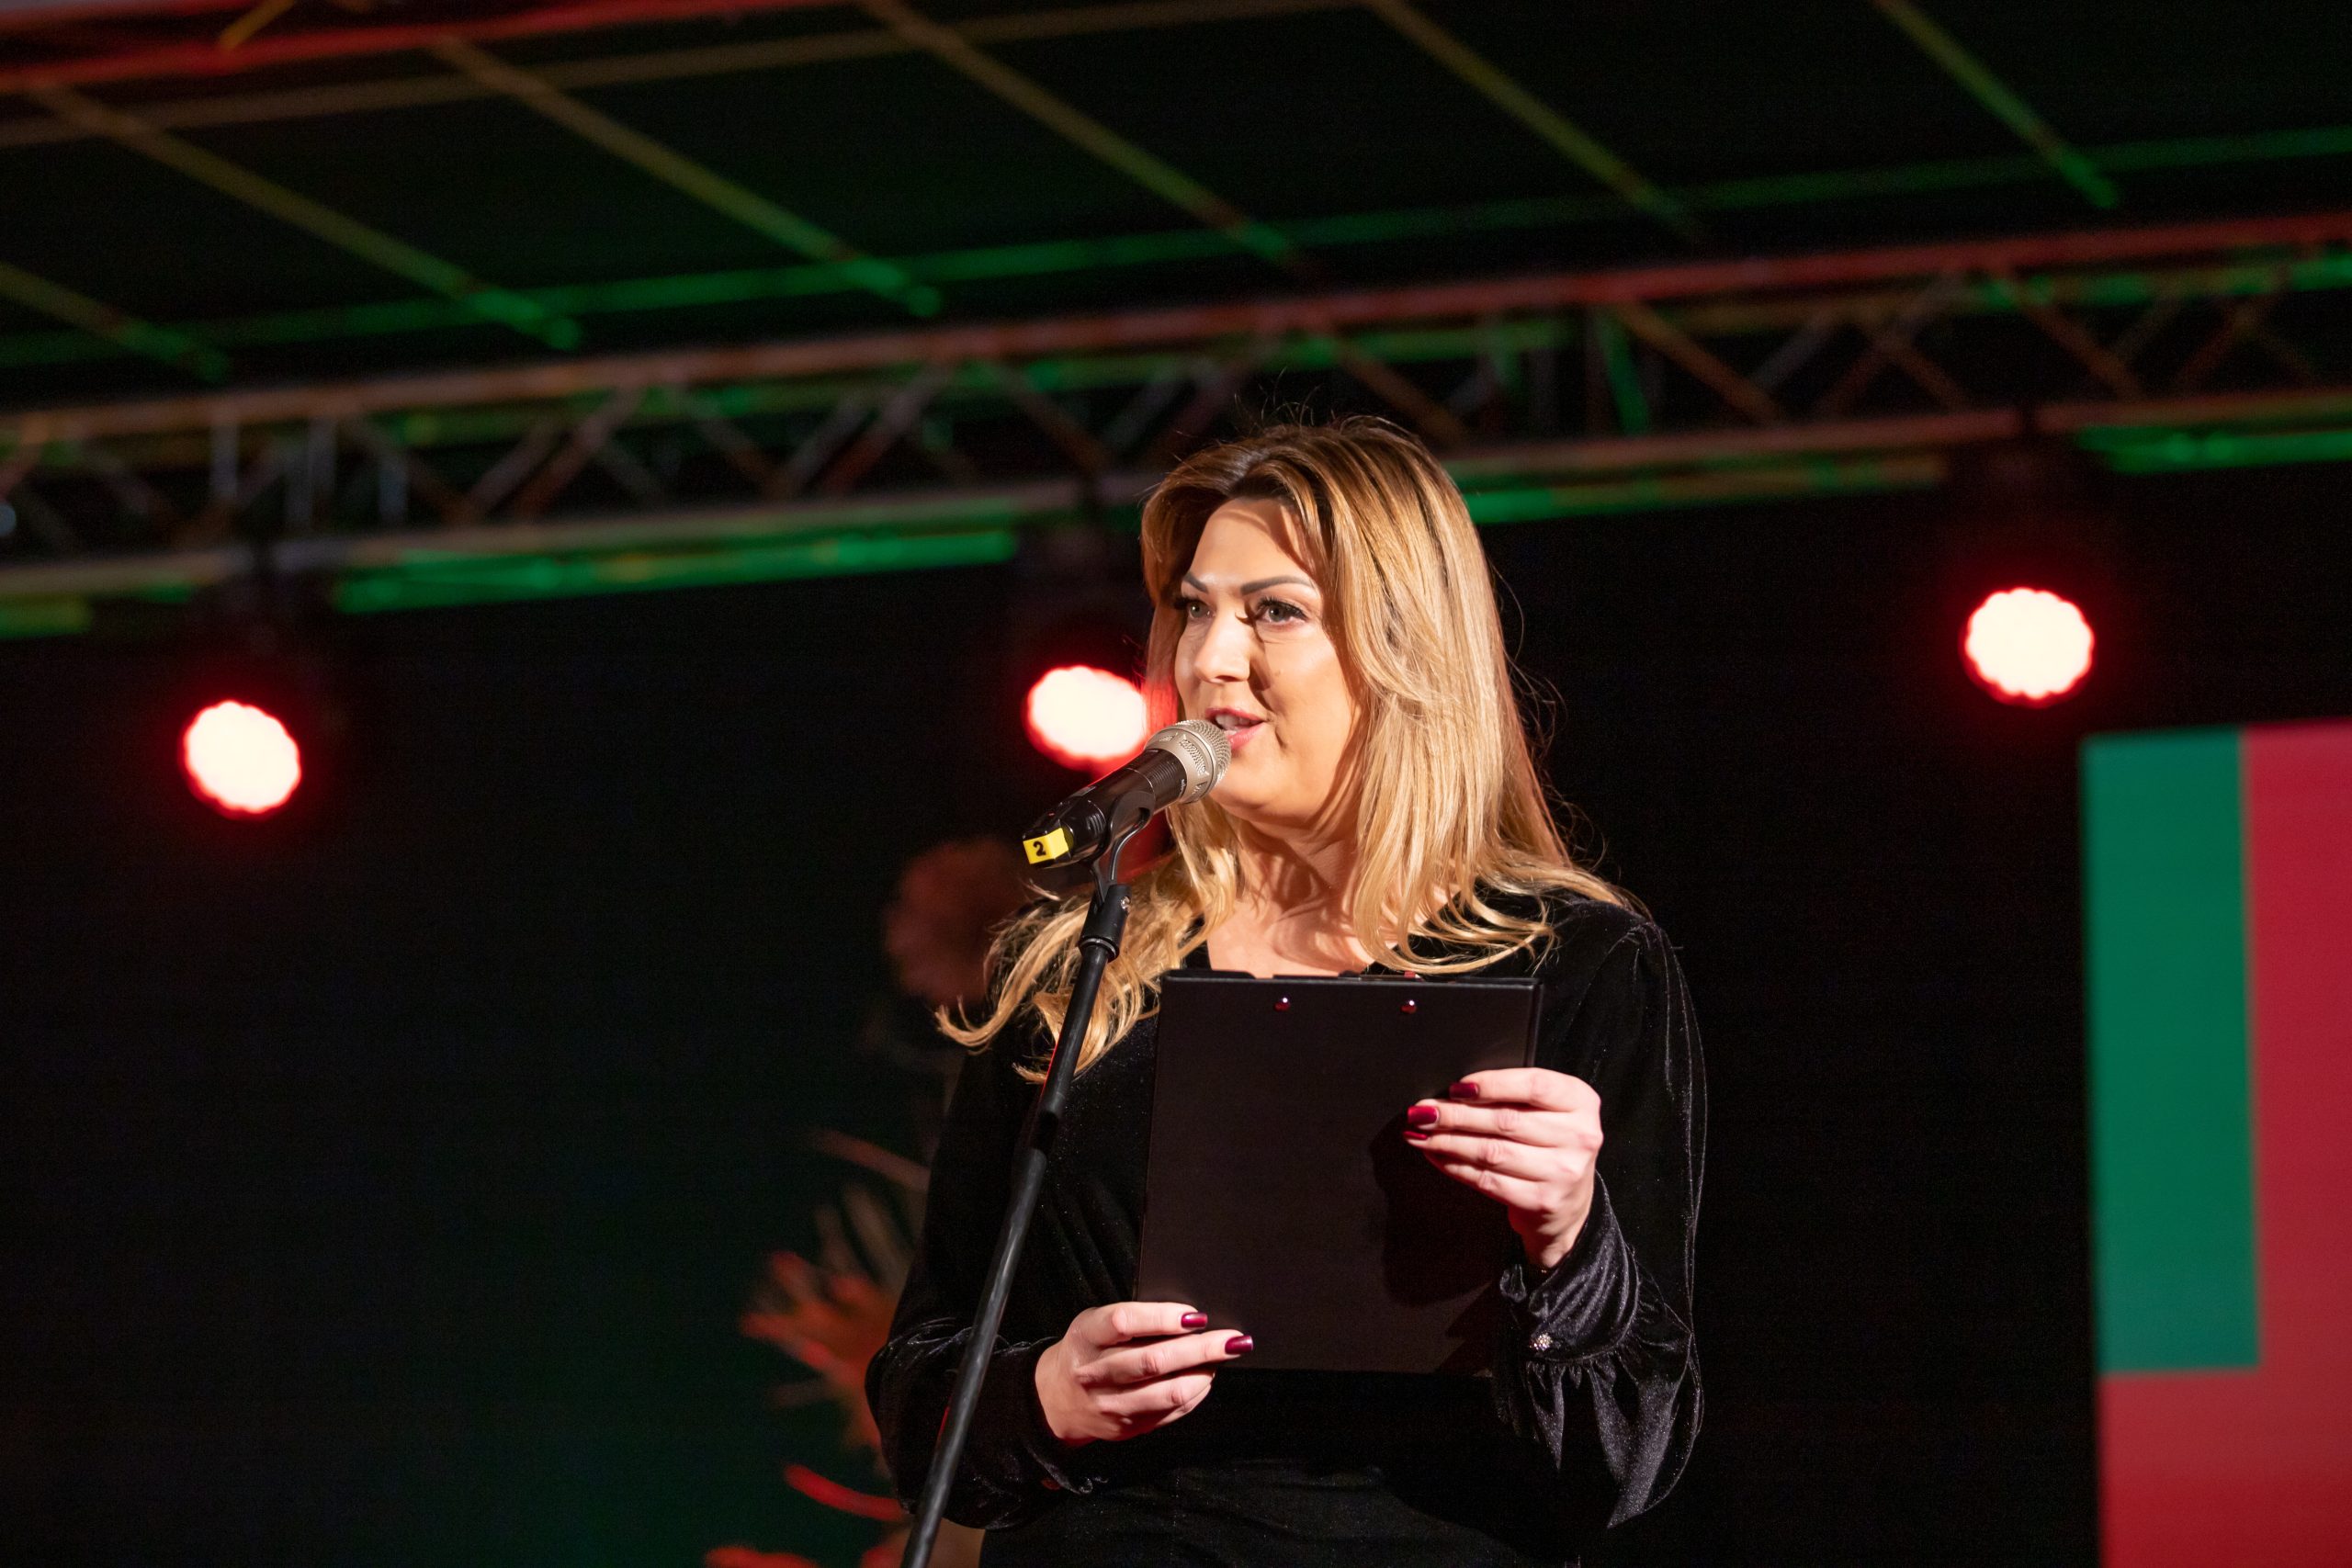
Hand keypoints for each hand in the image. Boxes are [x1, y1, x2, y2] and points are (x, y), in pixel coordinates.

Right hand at [1033, 1301, 1253, 1445]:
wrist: (1056, 1398)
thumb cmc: (1088, 1349)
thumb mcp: (1096, 1323)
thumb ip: (1134, 1319)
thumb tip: (1189, 1317)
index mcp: (1086, 1336)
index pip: (1125, 1323)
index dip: (1163, 1318)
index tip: (1196, 1315)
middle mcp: (1095, 1373)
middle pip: (1153, 1360)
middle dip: (1200, 1348)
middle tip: (1232, 1339)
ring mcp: (1111, 1405)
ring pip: (1167, 1392)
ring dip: (1203, 1373)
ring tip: (1223, 1357)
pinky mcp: (1127, 1427)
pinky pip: (1171, 1411)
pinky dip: (1196, 1393)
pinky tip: (1206, 1378)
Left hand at [1406, 1068, 1601, 1271]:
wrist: (1568, 1204)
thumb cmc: (1549, 1145)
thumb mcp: (1548, 1110)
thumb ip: (1514, 1094)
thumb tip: (1454, 1091)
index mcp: (1580, 1102)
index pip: (1534, 1085)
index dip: (1491, 1084)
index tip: (1455, 1087)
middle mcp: (1579, 1136)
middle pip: (1505, 1120)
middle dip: (1455, 1115)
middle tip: (1422, 1111)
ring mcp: (1562, 1172)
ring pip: (1491, 1151)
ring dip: (1447, 1141)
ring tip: (1420, 1132)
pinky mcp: (1541, 1201)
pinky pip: (1487, 1179)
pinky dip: (1454, 1165)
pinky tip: (1435, 1155)